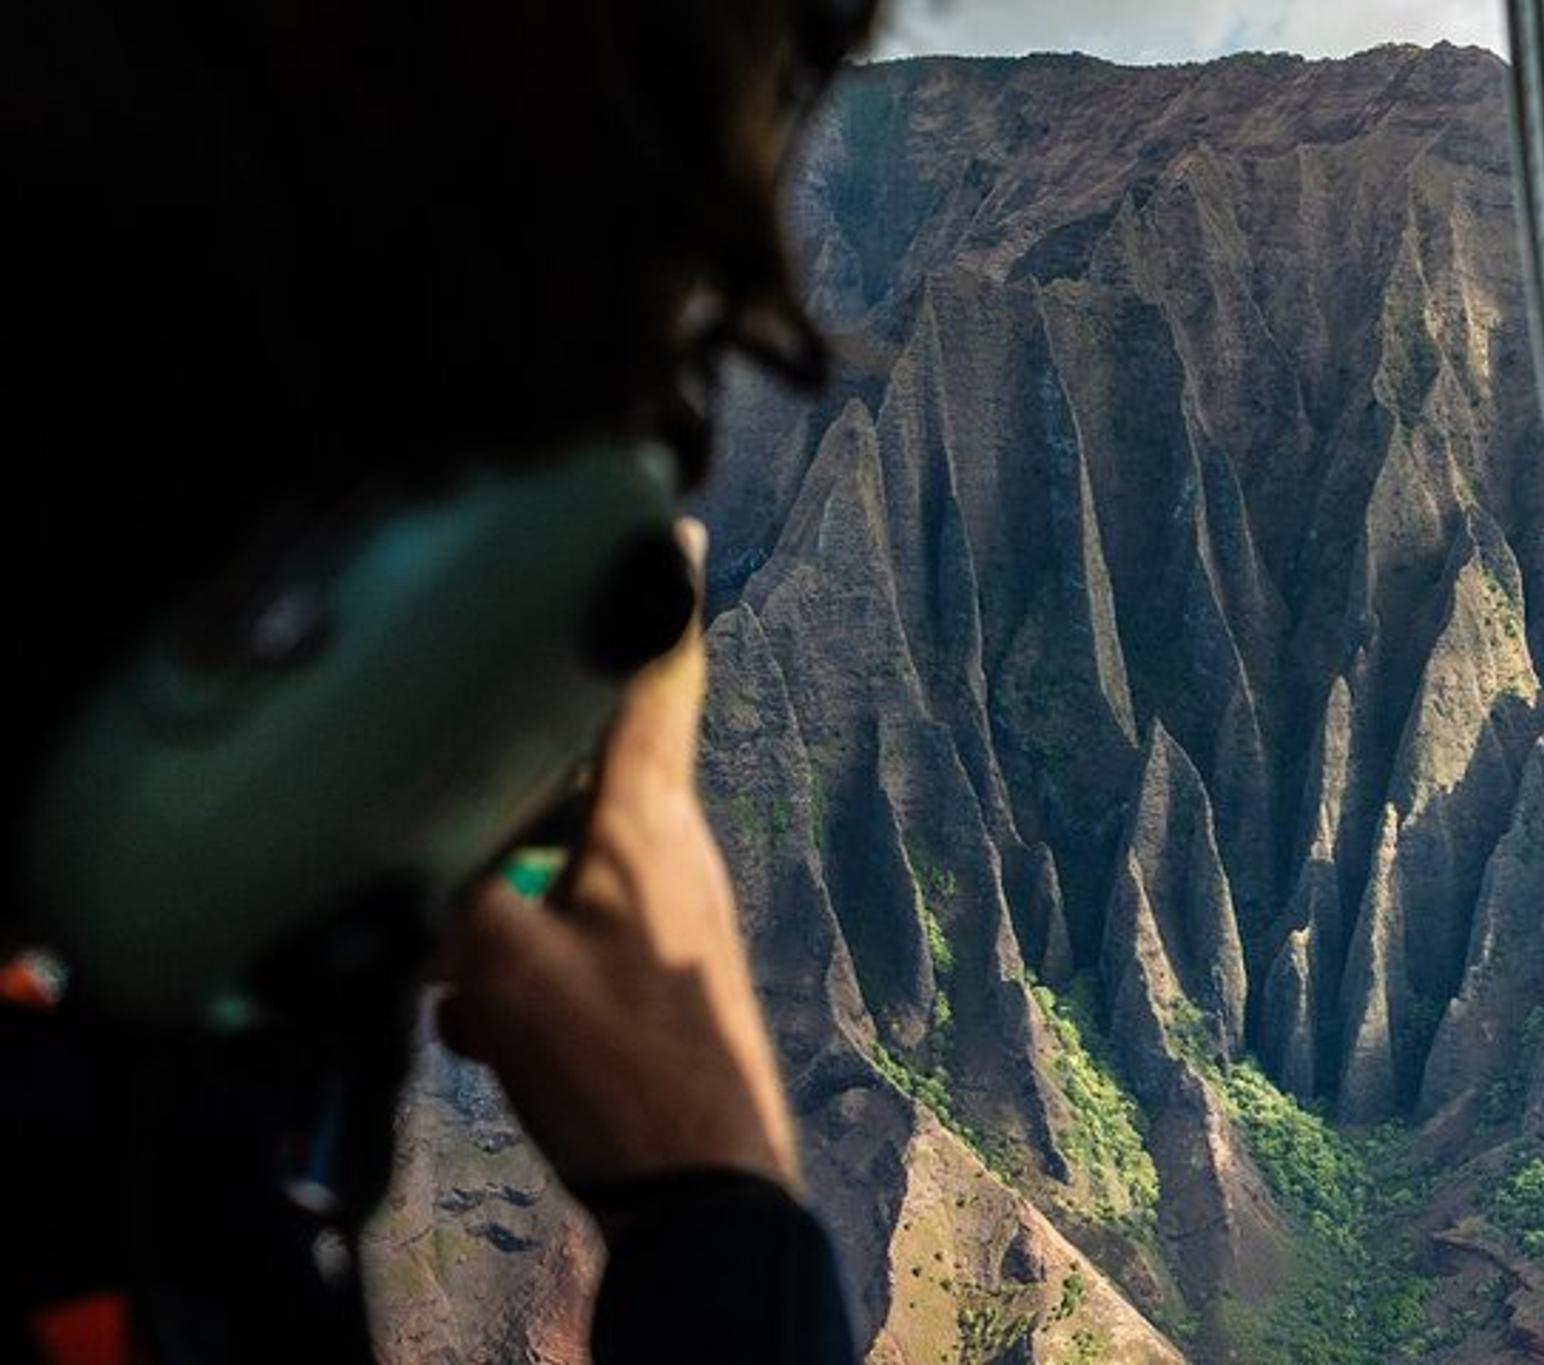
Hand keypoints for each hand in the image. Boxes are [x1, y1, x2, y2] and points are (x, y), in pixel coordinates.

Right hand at [436, 520, 797, 1191]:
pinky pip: (566, 926)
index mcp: (646, 822)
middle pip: (577, 769)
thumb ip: (442, 891)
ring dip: (496, 900)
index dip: (655, 597)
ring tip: (468, 982)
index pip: (655, 678)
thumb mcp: (505, 974)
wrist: (708, 1192)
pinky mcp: (656, 964)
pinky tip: (492, 1024)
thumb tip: (396, 852)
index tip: (670, 526)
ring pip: (556, 860)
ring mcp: (667, 908)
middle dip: (503, 791)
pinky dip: (516, 961)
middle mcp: (668, 848)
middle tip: (457, 838)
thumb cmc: (626, 1076)